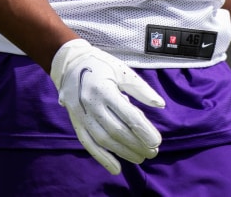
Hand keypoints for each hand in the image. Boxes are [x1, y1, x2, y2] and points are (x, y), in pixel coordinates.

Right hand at [49, 38, 165, 173]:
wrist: (70, 63)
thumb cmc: (101, 65)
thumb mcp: (123, 71)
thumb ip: (141, 89)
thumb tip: (160, 105)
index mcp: (105, 90)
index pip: (128, 115)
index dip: (144, 130)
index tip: (156, 141)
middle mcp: (91, 104)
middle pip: (117, 131)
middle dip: (137, 144)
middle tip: (153, 152)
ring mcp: (81, 115)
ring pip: (103, 140)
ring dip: (123, 152)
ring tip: (140, 158)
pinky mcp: (75, 122)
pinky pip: (88, 143)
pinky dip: (102, 158)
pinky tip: (116, 167)